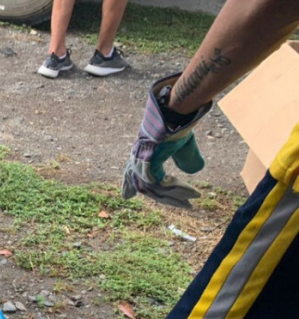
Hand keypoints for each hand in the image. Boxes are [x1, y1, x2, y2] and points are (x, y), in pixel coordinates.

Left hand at [121, 74, 211, 209]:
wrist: (176, 111)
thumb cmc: (178, 125)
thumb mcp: (182, 145)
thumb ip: (185, 158)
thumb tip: (194, 171)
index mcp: (139, 154)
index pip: (130, 174)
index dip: (128, 186)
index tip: (126, 196)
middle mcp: (137, 159)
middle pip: (146, 188)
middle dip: (167, 199)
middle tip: (187, 207)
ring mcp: (142, 161)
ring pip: (156, 189)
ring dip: (177, 196)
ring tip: (193, 201)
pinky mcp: (150, 162)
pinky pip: (162, 184)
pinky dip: (178, 189)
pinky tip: (191, 193)